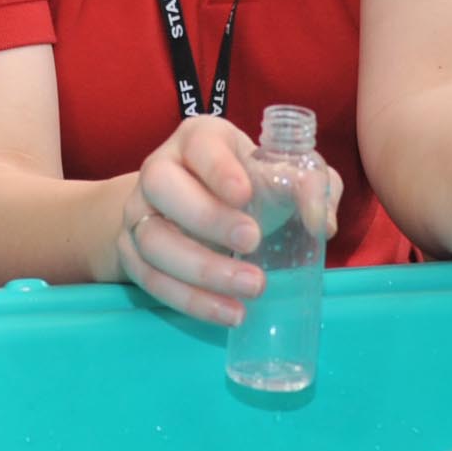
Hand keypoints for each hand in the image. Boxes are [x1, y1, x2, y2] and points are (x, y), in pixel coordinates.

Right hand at [106, 116, 338, 326]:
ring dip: (202, 270)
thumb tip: (320, 224)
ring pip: (153, 240)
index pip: (200, 144)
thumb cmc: (247, 182)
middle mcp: (159, 169)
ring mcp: (139, 212)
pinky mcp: (131, 252)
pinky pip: (151, 279)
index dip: (219, 169)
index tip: (246, 195)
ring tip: (251, 288)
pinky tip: (229, 312)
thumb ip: (310, 186)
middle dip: (206, 218)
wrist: (191, 205)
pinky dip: (190, 300)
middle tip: (253, 241)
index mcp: (198, 139)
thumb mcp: (282, 173)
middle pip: (162, 186)